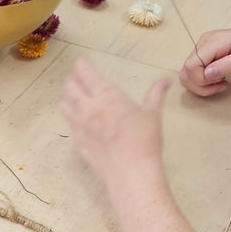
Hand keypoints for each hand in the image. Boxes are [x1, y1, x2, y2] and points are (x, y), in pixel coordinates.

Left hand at [59, 56, 169, 184]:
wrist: (129, 171)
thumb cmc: (144, 140)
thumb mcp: (152, 114)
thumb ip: (155, 95)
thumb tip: (166, 80)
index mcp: (108, 95)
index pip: (87, 73)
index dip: (81, 65)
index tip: (80, 60)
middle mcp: (89, 107)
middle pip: (70, 87)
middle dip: (71, 79)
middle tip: (75, 77)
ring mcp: (80, 125)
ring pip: (64, 104)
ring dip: (66, 96)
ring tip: (71, 94)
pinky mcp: (77, 141)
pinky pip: (68, 124)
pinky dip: (70, 117)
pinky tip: (75, 118)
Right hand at [179, 23, 230, 96]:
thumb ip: (228, 65)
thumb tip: (206, 74)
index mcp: (214, 41)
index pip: (192, 65)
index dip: (201, 81)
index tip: (221, 82)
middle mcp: (204, 42)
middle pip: (186, 71)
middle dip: (200, 85)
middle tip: (221, 86)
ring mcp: (203, 48)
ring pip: (187, 74)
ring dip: (200, 85)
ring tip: (219, 83)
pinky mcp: (205, 54)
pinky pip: (194, 73)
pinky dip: (202, 82)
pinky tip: (218, 80)